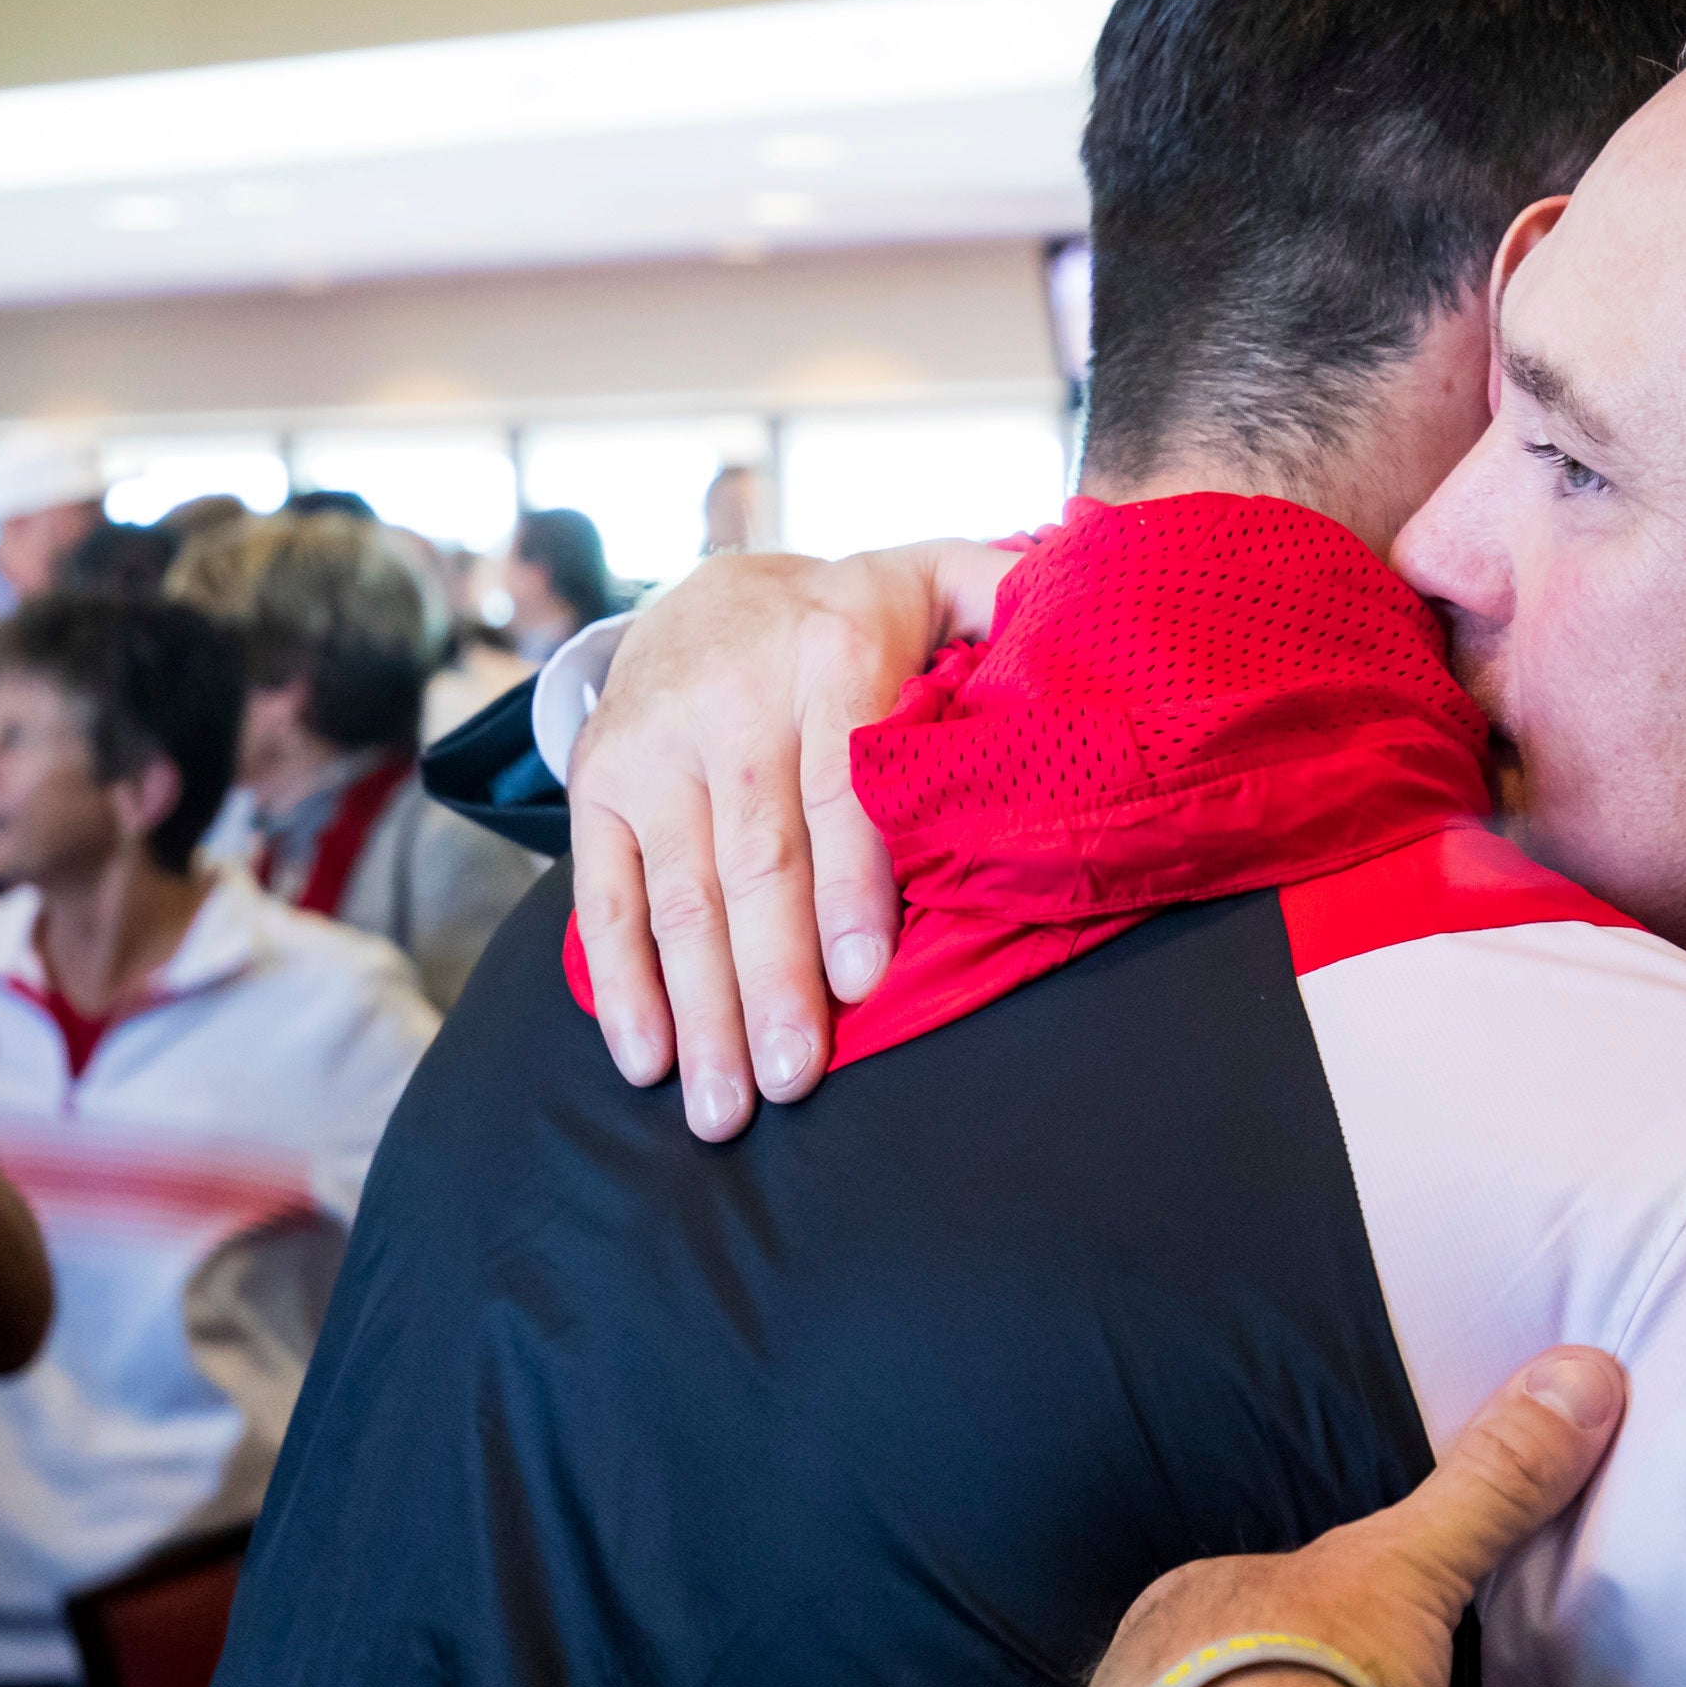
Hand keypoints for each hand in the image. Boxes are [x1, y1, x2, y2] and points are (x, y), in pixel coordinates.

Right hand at [567, 542, 1011, 1138]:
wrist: (707, 589)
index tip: (863, 981)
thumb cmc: (858, 617)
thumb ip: (1008, 594)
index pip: (841, 782)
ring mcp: (653, 747)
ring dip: (702, 1008)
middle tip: (793, 1079)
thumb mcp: (937, 580)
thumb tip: (1086, 608)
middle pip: (755, 858)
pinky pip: (607, 894)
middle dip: (771, 978)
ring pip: (682, 893)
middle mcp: (731, 697)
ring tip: (727, 1106)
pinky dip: (622, 984)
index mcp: (832, 650)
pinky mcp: (599, 785)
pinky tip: (648, 1060)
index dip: (850, 884)